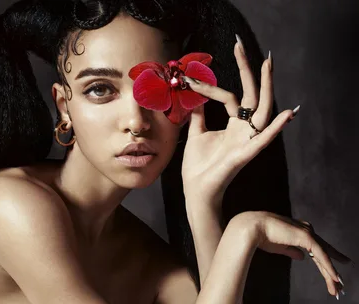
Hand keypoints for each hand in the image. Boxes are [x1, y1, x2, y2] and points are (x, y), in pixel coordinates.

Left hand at [181, 37, 297, 205]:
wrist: (195, 189)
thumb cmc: (198, 165)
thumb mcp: (196, 134)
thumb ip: (199, 116)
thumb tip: (194, 98)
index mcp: (233, 125)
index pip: (229, 96)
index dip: (212, 85)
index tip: (191, 77)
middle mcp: (243, 130)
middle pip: (252, 96)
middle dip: (248, 71)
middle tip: (241, 47)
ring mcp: (247, 141)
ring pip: (262, 111)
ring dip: (267, 88)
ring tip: (268, 65)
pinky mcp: (246, 155)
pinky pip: (264, 140)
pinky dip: (276, 128)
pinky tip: (289, 113)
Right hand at [228, 211, 352, 298]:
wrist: (253, 227)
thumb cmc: (262, 236)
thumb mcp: (280, 246)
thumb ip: (292, 250)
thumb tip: (302, 257)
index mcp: (299, 230)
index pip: (316, 248)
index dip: (323, 263)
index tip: (331, 275)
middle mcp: (306, 229)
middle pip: (323, 252)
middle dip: (331, 270)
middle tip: (339, 285)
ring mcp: (307, 232)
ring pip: (324, 255)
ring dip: (331, 273)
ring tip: (337, 288)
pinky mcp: (306, 237)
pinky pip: (321, 255)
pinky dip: (328, 267)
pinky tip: (334, 278)